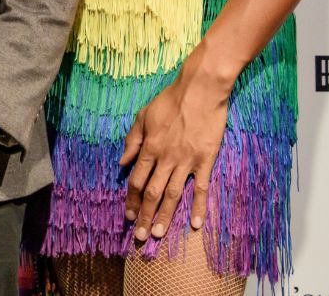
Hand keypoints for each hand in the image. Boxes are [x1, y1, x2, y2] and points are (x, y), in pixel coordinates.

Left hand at [121, 73, 229, 240]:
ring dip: (165, 217)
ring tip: (158, 234)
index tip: (128, 216)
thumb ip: (132, 140)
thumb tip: (122, 162)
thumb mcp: (143, 116)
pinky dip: (199, 207)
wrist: (200, 90)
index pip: (137, 181)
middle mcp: (165, 158)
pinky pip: (201, 188)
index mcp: (149, 148)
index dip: (132, 200)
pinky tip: (197, 224)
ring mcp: (186, 161)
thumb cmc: (170, 101)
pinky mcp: (205, 160)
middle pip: (152, 193)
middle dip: (144, 216)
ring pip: (173, 194)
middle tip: (139, 237)